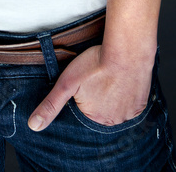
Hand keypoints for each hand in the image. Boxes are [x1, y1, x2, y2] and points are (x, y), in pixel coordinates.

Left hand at [27, 45, 152, 130]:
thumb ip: (51, 104)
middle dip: (100, 97)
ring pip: (118, 106)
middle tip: (99, 78)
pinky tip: (122, 80)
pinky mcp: (142, 102)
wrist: (126, 50)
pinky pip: (132, 102)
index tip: (88, 83)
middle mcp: (114, 121)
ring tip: (110, 78)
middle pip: (103, 110)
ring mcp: (130, 113)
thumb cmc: (96, 64)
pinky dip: (127, 93)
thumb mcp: (67, 83)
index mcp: (95, 119)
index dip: (85, 96)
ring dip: (114, 96)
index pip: (86, 111)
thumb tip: (33, 125)